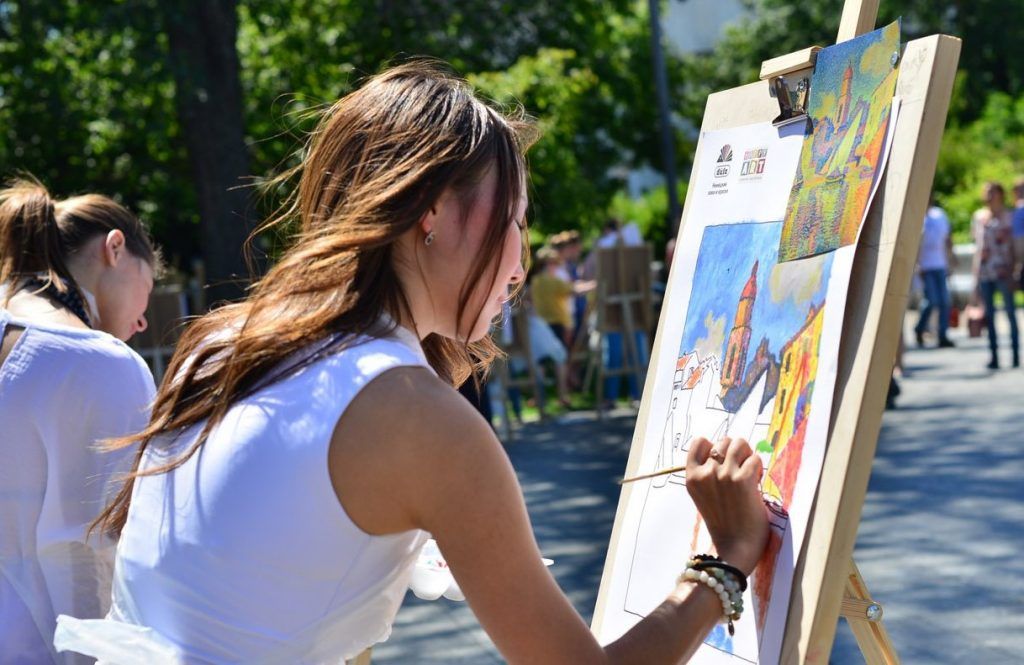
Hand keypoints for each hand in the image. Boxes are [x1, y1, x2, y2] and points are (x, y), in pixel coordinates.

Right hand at [685, 437, 768, 575]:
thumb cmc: (723, 524)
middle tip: (740, 470)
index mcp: (692, 477)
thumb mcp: (704, 497)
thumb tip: (728, 454)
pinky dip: (759, 468)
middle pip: (723, 441)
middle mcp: (705, 473)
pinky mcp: (743, 480)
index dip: (714, 447)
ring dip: (748, 455)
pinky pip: (755, 459)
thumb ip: (709, 476)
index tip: (723, 459)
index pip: (699, 442)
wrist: (734, 547)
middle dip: (735, 452)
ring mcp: (724, 475)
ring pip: (740, 444)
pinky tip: (757, 482)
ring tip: (750, 472)